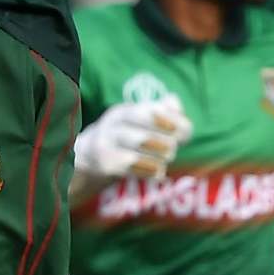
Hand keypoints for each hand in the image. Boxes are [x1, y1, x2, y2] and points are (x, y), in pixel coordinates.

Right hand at [73, 99, 191, 181]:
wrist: (91, 154)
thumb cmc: (128, 134)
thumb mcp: (142, 118)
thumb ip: (165, 109)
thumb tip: (173, 101)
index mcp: (124, 111)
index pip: (148, 113)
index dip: (170, 123)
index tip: (182, 134)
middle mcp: (112, 126)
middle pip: (143, 135)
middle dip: (165, 144)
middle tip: (172, 149)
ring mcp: (106, 145)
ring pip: (136, 153)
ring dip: (157, 159)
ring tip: (165, 161)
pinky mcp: (105, 164)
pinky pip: (130, 168)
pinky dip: (149, 171)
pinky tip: (158, 173)